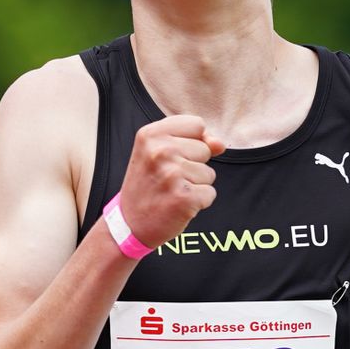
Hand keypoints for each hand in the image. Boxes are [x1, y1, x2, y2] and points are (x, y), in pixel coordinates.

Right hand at [118, 115, 225, 247]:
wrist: (129, 224)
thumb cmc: (148, 185)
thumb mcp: (159, 153)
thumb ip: (193, 140)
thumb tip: (220, 144)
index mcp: (150, 134)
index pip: (197, 124)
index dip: (191, 142)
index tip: (171, 157)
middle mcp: (160, 151)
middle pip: (205, 148)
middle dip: (194, 165)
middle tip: (168, 178)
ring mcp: (172, 175)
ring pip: (209, 173)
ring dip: (196, 185)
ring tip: (171, 191)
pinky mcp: (184, 197)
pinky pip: (210, 193)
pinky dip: (198, 202)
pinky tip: (177, 204)